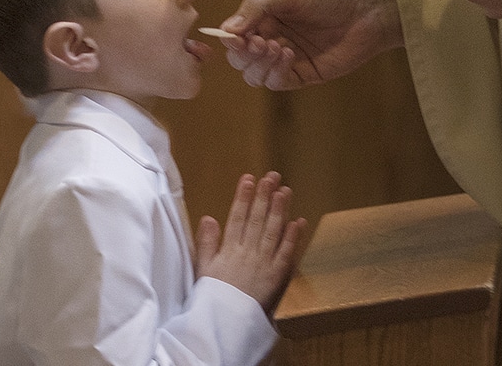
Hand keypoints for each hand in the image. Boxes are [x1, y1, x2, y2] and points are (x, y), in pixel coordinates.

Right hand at [195, 172, 306, 312]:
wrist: (224, 325)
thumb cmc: (212, 298)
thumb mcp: (202, 269)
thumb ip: (206, 243)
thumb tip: (209, 217)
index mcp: (228, 250)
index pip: (237, 217)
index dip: (243, 197)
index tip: (249, 179)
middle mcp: (247, 253)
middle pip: (257, 219)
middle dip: (264, 196)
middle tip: (272, 176)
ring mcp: (263, 263)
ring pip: (273, 231)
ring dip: (280, 210)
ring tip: (285, 190)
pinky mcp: (277, 277)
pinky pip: (287, 254)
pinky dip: (293, 237)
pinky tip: (299, 221)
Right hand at [219, 0, 400, 89]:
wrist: (370, 8)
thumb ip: (256, 8)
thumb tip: (225, 31)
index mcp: (266, 18)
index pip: (236, 36)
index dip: (232, 40)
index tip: (236, 38)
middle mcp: (273, 39)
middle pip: (241, 60)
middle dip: (243, 54)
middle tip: (256, 43)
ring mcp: (288, 59)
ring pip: (256, 75)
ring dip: (258, 64)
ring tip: (275, 47)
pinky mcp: (305, 75)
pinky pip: (279, 82)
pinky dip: (276, 72)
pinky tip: (287, 54)